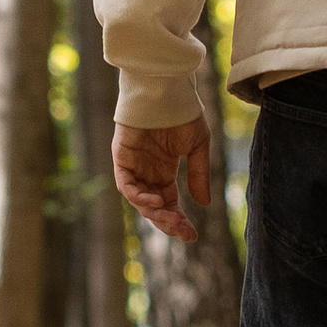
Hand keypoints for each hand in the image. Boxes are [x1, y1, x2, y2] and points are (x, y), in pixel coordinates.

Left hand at [113, 118, 210, 243]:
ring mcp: (133, 165)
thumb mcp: (197, 147)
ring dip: (154, 212)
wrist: (167, 91)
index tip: (192, 236)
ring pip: (139, 199)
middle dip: (167, 222)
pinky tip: (156, 200)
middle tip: (183, 232)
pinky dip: (138, 195)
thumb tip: (204, 204)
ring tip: (171, 218)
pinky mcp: (121, 157)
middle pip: (153, 206)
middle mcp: (147, 172)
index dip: (178, 220)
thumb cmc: (183, 113)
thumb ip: (198, 175)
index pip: (169, 203)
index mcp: (164, 171)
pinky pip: (125, 184)